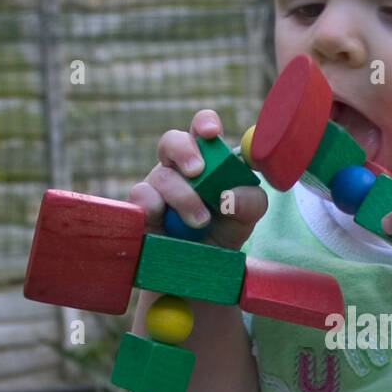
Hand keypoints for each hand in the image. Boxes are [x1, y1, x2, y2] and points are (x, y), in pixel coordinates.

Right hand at [130, 109, 266, 250]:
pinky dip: (155, 206)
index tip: (212, 133)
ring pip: (162, 176)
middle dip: (184, 151)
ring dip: (183, 197)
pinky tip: (164, 219)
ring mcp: (156, 186)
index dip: (205, 124)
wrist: (202, 268)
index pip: (202, 129)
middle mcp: (178, 168)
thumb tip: (231, 195)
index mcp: (206, 159)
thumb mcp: (246, 217)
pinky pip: (141, 196)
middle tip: (197, 171)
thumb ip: (251, 201)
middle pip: (172, 141)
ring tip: (200, 221)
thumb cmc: (223, 231)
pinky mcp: (140, 207)